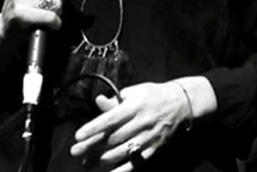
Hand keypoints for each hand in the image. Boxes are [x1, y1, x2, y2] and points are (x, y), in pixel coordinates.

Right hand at [0, 0, 88, 39]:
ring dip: (56, 12)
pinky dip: (54, 23)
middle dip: (59, 0)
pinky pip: (50, 16)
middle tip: (49, 5)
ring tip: (45, 14)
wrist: (7, 27)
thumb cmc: (26, 5)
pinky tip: (48, 23)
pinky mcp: (19, 13)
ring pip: (55, 2)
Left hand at [70, 81, 190, 170]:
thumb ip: (116, 100)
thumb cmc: (153, 95)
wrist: (181, 104)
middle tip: (75, 151)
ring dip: (102, 159)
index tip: (78, 135)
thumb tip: (99, 101)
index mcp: (135, 106)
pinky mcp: (154, 148)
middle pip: (113, 138)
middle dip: (92, 146)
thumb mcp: (135, 92)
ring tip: (87, 162)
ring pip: (123, 151)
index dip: (94, 128)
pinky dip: (123, 170)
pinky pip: (137, 162)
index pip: (111, 119)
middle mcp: (142, 123)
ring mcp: (148, 137)